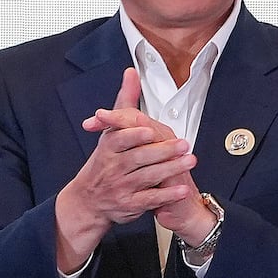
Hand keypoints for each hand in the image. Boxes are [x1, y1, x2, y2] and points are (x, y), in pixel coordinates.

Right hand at [81, 69, 216, 244]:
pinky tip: (181, 189)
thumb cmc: (104, 162)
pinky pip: (150, 199)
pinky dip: (166, 195)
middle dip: (162, 151)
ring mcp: (121, 187)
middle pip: (138, 158)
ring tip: (189, 162)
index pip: (120, 140)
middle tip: (184, 145)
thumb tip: (131, 73)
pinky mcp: (130, 204)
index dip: (135, 136)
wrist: (89, 200)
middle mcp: (114, 167)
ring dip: (170, 169)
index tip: (150, 131)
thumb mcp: (110, 130)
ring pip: (147, 177)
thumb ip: (124, 101)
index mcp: (108, 148)